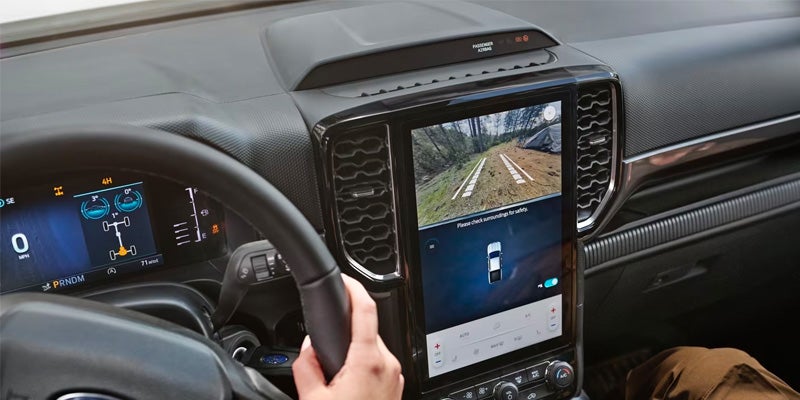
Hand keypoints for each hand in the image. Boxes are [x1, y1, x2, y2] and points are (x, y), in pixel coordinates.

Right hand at [292, 274, 403, 399]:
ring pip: (373, 350)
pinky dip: (364, 370)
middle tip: (326, 350)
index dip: (355, 288)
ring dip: (355, 354)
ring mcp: (395, 377)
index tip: (346, 279)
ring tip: (337, 378)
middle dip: (346, 334)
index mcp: (368, 362)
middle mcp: (388, 365)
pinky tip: (350, 388)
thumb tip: (307, 349)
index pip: (366, 309)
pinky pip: (379, 367)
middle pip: (366, 331)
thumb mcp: (312, 399)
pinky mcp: (396, 388)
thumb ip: (306, 368)